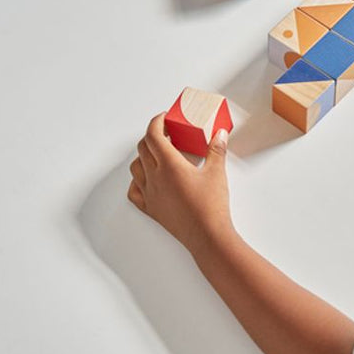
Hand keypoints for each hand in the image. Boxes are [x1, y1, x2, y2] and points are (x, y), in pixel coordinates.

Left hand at [128, 113, 234, 253]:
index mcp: (169, 165)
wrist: (207, 236)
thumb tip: (220, 134)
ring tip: (157, 154)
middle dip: (152, 136)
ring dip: (143, 156)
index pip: (153, 135)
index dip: (156, 122)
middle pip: (143, 148)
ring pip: (135, 168)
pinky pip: (134, 191)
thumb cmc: (211, 206)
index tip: (164, 118)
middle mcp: (154, 177)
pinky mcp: (151, 209)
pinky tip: (146, 179)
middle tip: (166, 133)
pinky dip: (136, 181)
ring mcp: (150, 194)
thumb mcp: (217, 172)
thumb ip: (216, 149)